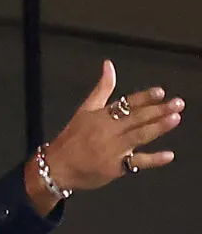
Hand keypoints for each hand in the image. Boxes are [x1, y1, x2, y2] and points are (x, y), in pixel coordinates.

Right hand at [41, 60, 183, 193]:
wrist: (56, 168)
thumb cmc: (71, 139)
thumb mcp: (84, 110)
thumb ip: (102, 88)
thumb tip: (109, 65)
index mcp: (102, 116)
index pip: (126, 104)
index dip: (143, 98)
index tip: (160, 93)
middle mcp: (108, 131)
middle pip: (136, 118)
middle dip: (158, 110)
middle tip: (177, 104)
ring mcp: (112, 150)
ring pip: (138, 136)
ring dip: (157, 127)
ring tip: (175, 119)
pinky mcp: (115, 167)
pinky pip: (136, 162)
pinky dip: (153, 160)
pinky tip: (168, 155)